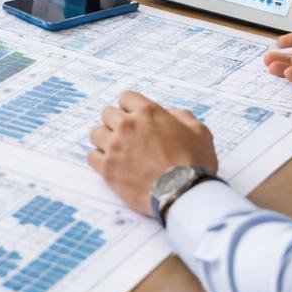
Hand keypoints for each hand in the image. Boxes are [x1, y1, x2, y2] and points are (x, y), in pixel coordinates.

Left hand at [88, 91, 216, 217]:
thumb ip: (183, 117)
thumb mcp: (200, 133)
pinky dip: (99, 159)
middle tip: (126, 135)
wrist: (184, 194)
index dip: (130, 107)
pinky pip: (91, 156)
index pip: (126, 97)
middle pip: (107, 113)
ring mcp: (114, 146)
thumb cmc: (194, 164)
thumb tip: (172, 112)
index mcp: (147, 113)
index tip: (134, 117)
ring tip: (116, 149)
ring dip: (104, 139)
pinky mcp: (107, 168)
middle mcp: (127, 125)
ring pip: (95, 133)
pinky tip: (110, 164)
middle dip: (116, 122)